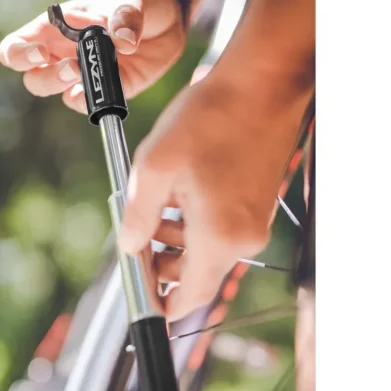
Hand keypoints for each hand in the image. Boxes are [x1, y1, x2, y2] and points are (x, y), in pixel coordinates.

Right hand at [0, 0, 186, 112]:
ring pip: (54, 92)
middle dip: (46, 76)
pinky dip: (87, 102)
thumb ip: (127, 13)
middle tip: (71, 66)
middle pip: (32, 77)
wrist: (171, 16)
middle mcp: (62, 53)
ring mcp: (82, 74)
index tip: (40, 52)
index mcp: (56, 28)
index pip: (17, 47)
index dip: (19, 55)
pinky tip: (96, 94)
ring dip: (63, 87)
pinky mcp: (105, 89)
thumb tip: (124, 40)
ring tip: (83, 72)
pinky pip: (85, 103)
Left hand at [118, 68, 311, 320]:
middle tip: (137, 241)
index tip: (145, 304)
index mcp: (219, 237)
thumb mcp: (155, 167)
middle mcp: (243, 238)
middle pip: (197, 274)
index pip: (191, 296)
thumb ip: (138, 216)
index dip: (165, 306)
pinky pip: (221, 230)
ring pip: (206, 250)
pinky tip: (177, 195)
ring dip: (175, 240)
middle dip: (163, 264)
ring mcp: (254, 222)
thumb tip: (129, 246)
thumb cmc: (210, 119)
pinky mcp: (257, 205)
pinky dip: (194, 224)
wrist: (261, 84)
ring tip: (153, 209)